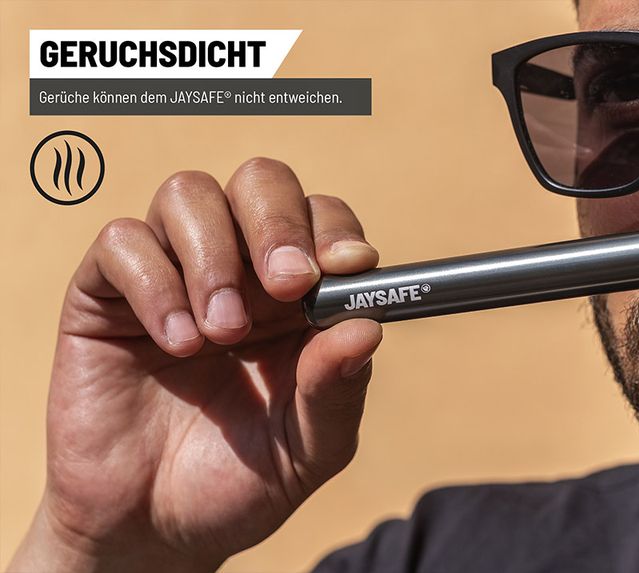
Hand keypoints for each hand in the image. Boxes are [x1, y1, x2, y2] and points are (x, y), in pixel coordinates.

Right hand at [9, 158, 382, 572]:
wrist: (154, 530)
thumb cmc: (240, 481)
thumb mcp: (309, 448)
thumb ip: (337, 389)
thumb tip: (366, 326)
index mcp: (298, 298)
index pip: (322, 219)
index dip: (334, 229)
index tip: (346, 265)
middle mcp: (240, 270)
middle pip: (260, 181)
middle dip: (277, 222)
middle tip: (288, 284)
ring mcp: (172, 274)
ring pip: (190, 194)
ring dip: (214, 258)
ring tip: (221, 333)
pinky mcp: (108, 293)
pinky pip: (124, 242)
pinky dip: (155, 285)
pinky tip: (176, 345)